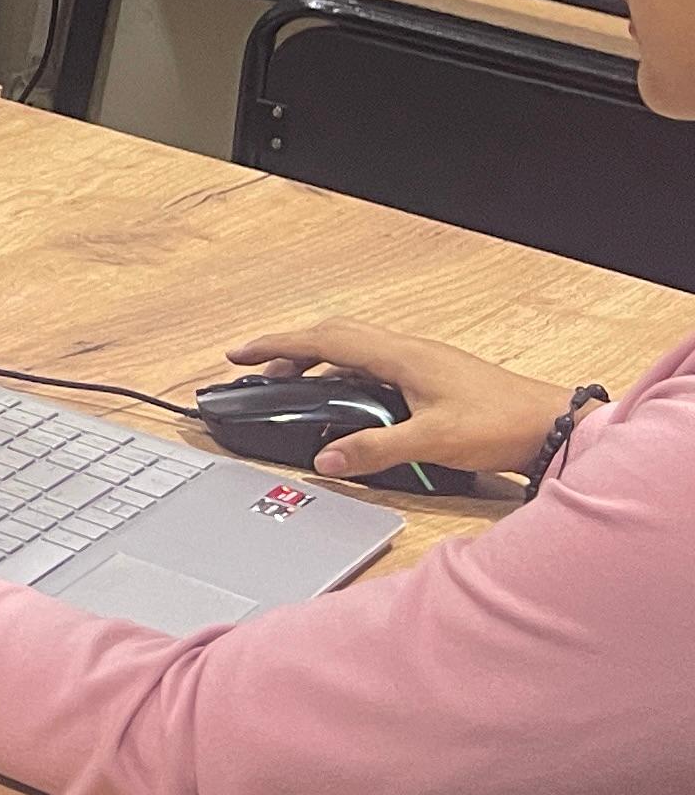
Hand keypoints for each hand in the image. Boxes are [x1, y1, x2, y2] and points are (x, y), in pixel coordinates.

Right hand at [224, 317, 572, 478]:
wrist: (553, 424)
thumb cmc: (502, 425)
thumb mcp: (431, 442)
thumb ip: (374, 450)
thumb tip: (327, 459)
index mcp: (401, 356)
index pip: (325, 340)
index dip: (277, 345)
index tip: (241, 353)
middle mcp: (409, 351)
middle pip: (333, 335)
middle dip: (288, 348)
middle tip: (257, 366)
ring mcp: (422, 360)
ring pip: (354, 345)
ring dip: (316, 356)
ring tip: (292, 380)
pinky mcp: (433, 375)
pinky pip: (372, 360)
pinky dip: (343, 368)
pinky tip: (344, 393)